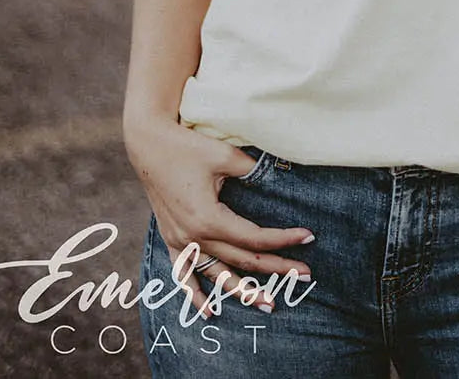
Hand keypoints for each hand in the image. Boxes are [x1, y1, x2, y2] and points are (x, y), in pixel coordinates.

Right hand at [125, 117, 313, 314]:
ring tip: (269, 304)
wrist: (149, 145)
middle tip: (306, 275)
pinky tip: (209, 313)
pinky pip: (184, 275)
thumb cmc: (188, 146)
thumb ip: (253, 170)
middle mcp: (194, 237)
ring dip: (243, 293)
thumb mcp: (225, 155)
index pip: (255, 238)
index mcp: (209, 219)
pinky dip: (196, 296)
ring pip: (217, 276)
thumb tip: (281, 175)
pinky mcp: (172, 239)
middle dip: (276, 268)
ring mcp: (181, 241)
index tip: (309, 236)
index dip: (284, 239)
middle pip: (242, 261)